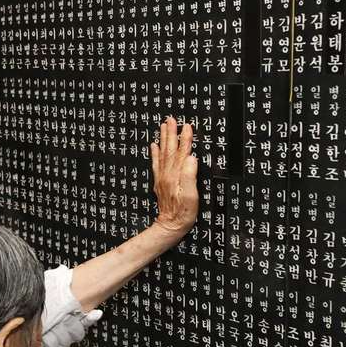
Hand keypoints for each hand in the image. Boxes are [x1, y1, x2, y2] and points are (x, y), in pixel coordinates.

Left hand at [150, 117, 197, 233]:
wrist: (169, 226)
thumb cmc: (183, 213)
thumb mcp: (191, 197)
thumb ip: (190, 177)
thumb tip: (191, 158)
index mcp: (176, 176)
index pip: (182, 152)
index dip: (185, 139)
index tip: (187, 126)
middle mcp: (167, 174)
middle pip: (170, 150)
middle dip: (171, 134)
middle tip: (171, 119)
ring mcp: (162, 178)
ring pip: (163, 154)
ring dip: (163, 139)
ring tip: (163, 126)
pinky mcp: (160, 182)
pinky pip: (156, 164)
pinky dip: (155, 153)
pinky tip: (154, 145)